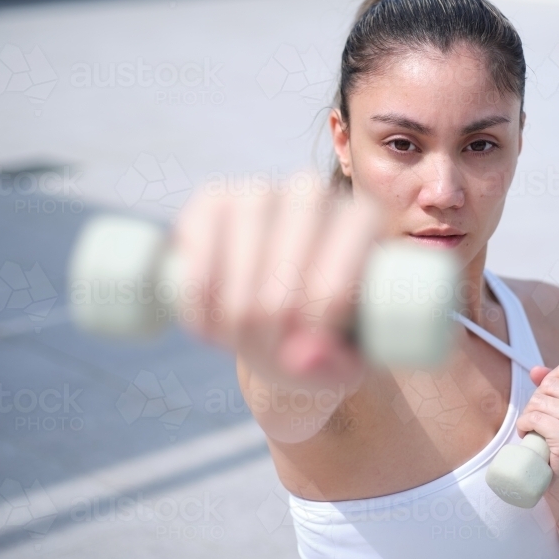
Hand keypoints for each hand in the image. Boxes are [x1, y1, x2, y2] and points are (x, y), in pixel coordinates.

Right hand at [172, 173, 381, 390]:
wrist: (275, 328)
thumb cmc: (322, 343)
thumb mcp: (341, 365)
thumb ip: (333, 366)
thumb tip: (301, 357)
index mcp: (361, 220)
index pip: (344, 252)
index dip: (323, 304)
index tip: (309, 342)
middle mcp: (313, 194)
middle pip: (290, 253)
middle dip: (274, 313)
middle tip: (271, 350)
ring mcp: (259, 192)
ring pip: (245, 242)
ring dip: (235, 304)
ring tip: (237, 340)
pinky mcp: (213, 201)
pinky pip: (201, 239)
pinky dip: (198, 290)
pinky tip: (206, 325)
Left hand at [516, 362, 558, 488]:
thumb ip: (556, 385)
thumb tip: (535, 370)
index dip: (549, 383)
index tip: (552, 402)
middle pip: (550, 385)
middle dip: (537, 401)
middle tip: (542, 420)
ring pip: (539, 400)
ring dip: (529, 414)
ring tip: (537, 429)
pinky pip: (534, 418)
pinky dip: (523, 425)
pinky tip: (528, 434)